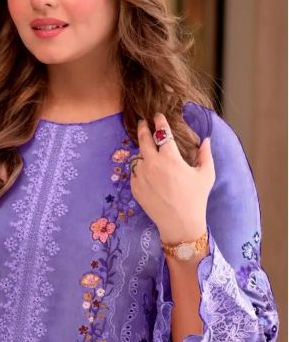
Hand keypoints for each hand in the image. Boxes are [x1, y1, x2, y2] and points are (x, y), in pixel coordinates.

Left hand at [130, 112, 214, 243]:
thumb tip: (206, 140)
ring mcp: (141, 177)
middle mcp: (153, 164)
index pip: (162, 132)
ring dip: (143, 153)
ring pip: (138, 157)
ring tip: (148, 153)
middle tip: (143, 123)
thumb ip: (205, 154)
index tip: (158, 116)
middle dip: (143, 128)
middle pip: (143, 139)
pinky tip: (147, 173)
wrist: (180, 224)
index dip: (160, 122)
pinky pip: (134, 173)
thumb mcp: (206, 175)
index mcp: (170, 158)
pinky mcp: (135, 189)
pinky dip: (139, 170)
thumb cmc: (196, 199)